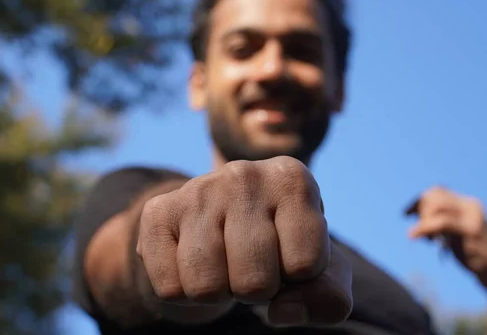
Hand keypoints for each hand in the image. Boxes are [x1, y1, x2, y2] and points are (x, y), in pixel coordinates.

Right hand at [137, 156, 352, 325]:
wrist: (225, 224)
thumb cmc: (282, 247)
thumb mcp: (320, 270)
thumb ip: (329, 296)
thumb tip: (283, 311)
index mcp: (292, 179)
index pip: (305, 265)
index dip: (298, 277)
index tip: (289, 254)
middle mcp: (244, 174)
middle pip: (254, 282)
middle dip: (257, 289)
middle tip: (254, 264)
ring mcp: (198, 189)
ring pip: (207, 287)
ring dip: (220, 292)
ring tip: (226, 264)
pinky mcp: (158, 212)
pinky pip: (170, 288)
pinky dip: (185, 292)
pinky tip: (195, 262)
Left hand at [405, 186, 486, 292]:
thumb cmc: (475, 255)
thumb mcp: (457, 234)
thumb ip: (443, 221)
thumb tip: (416, 212)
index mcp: (469, 204)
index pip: (437, 191)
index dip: (418, 200)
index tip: (406, 214)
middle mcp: (471, 207)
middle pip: (434, 196)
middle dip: (420, 211)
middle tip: (423, 233)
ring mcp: (472, 219)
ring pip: (437, 208)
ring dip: (424, 222)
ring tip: (429, 241)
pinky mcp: (471, 233)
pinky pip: (441, 223)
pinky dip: (423, 228)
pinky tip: (412, 236)